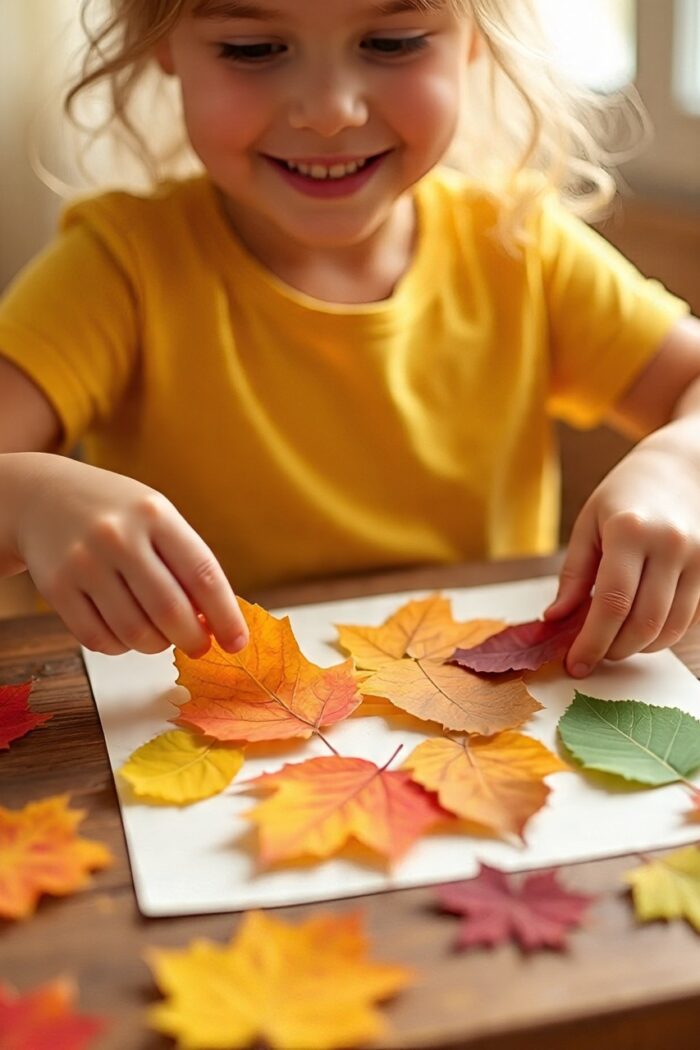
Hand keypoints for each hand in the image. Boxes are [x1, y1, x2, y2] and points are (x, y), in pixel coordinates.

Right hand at [15, 455, 248, 656]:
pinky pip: (99, 639)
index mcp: (155, 514)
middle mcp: (118, 536)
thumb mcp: (156, 517)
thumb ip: (186, 563)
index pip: (202, 574)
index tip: (237, 642)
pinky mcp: (56, 588)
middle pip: (170, 611)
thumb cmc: (116, 513)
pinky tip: (126, 633)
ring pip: (135, 632)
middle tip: (199, 646)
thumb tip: (215, 623)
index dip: (225, 615)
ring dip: (157, 645)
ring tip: (160, 635)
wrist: (42, 496)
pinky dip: (121, 647)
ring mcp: (84, 562)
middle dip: (193, 640)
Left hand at [544, 440, 699, 676]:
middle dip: (613, 650)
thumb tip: (556, 620)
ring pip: (669, 628)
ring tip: (613, 641)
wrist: (681, 466)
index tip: (575, 663)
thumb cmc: (626, 494)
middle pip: (643, 623)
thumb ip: (573, 575)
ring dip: (638, 647)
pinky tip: (638, 626)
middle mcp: (670, 545)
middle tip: (592, 655)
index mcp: (630, 531)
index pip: (612, 603)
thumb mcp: (588, 523)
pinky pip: (688, 620)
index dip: (592, 642)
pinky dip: (660, 634)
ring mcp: (698, 559)